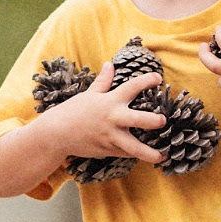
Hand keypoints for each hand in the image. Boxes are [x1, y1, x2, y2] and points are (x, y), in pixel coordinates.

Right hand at [51, 62, 166, 164]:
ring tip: (162, 156)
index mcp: (110, 101)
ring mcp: (111, 136)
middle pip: (138, 119)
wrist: (57, 133)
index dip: (146, 81)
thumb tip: (110, 64)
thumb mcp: (89, 94)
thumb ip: (103, 81)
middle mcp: (113, 118)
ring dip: (149, 153)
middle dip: (153, 121)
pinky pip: (125, 153)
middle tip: (163, 121)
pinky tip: (147, 156)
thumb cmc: (73, 111)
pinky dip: (135, 154)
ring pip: (134, 147)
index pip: (131, 87)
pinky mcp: (107, 150)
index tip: (158, 78)